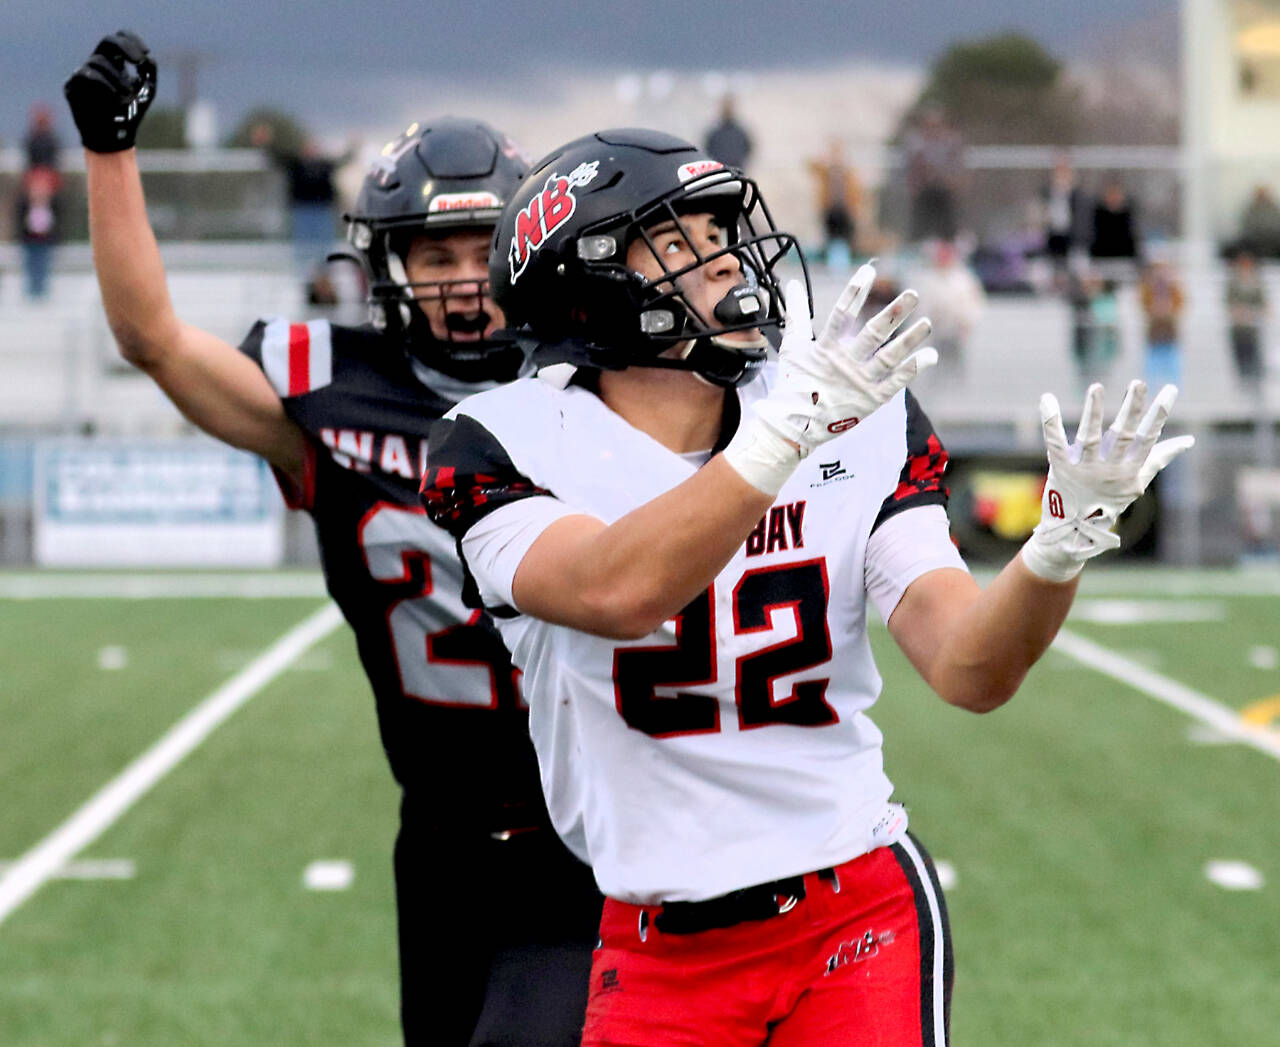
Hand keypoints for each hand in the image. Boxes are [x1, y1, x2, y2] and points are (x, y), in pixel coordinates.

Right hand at [64, 31, 156, 152]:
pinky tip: (115, 97)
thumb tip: (148, 57)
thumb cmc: (130, 115)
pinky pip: (85, 75)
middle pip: (107, 41)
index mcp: (115, 63)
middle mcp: (97, 64)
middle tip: (139, 61)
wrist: (114, 139)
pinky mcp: (71, 86)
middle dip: (124, 47)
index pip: (119, 39)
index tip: (145, 56)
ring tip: (128, 97)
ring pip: (98, 61)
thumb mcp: (146, 92)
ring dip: (118, 78)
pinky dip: (104, 84)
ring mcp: (82, 73)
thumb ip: (149, 73)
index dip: (132, 41)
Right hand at [723, 264, 935, 493]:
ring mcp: (860, 382)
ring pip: (890, 357)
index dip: (854, 292)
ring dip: (910, 339)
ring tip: (927, 323)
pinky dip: (913, 369)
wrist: (795, 426)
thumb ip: (796, 314)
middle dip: (894, 313)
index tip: (868, 271)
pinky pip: (896, 383)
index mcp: (826, 348)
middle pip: (873, 334)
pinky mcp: (871, 400)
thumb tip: (792, 284)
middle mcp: (846, 363)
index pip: (841, 314)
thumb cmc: (794, 384)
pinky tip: (930, 355)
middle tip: (912, 294)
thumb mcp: (793, 346)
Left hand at [1021, 380, 1194, 581]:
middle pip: (1123, 435)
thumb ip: (1159, 457)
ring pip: (1090, 437)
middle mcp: (1109, 470)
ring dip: (1093, 411)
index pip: (1148, 439)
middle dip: (1131, 409)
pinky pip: (1055, 442)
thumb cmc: (1109, 500)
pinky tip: (1047, 399)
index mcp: (1130, 470)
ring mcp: (1084, 470)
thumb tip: (1189, 440)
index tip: (1169, 389)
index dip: (1158, 415)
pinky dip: (1050, 422)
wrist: (1074, 531)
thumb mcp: (1137, 482)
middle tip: (1138, 383)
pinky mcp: (1061, 468)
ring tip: (1097, 387)